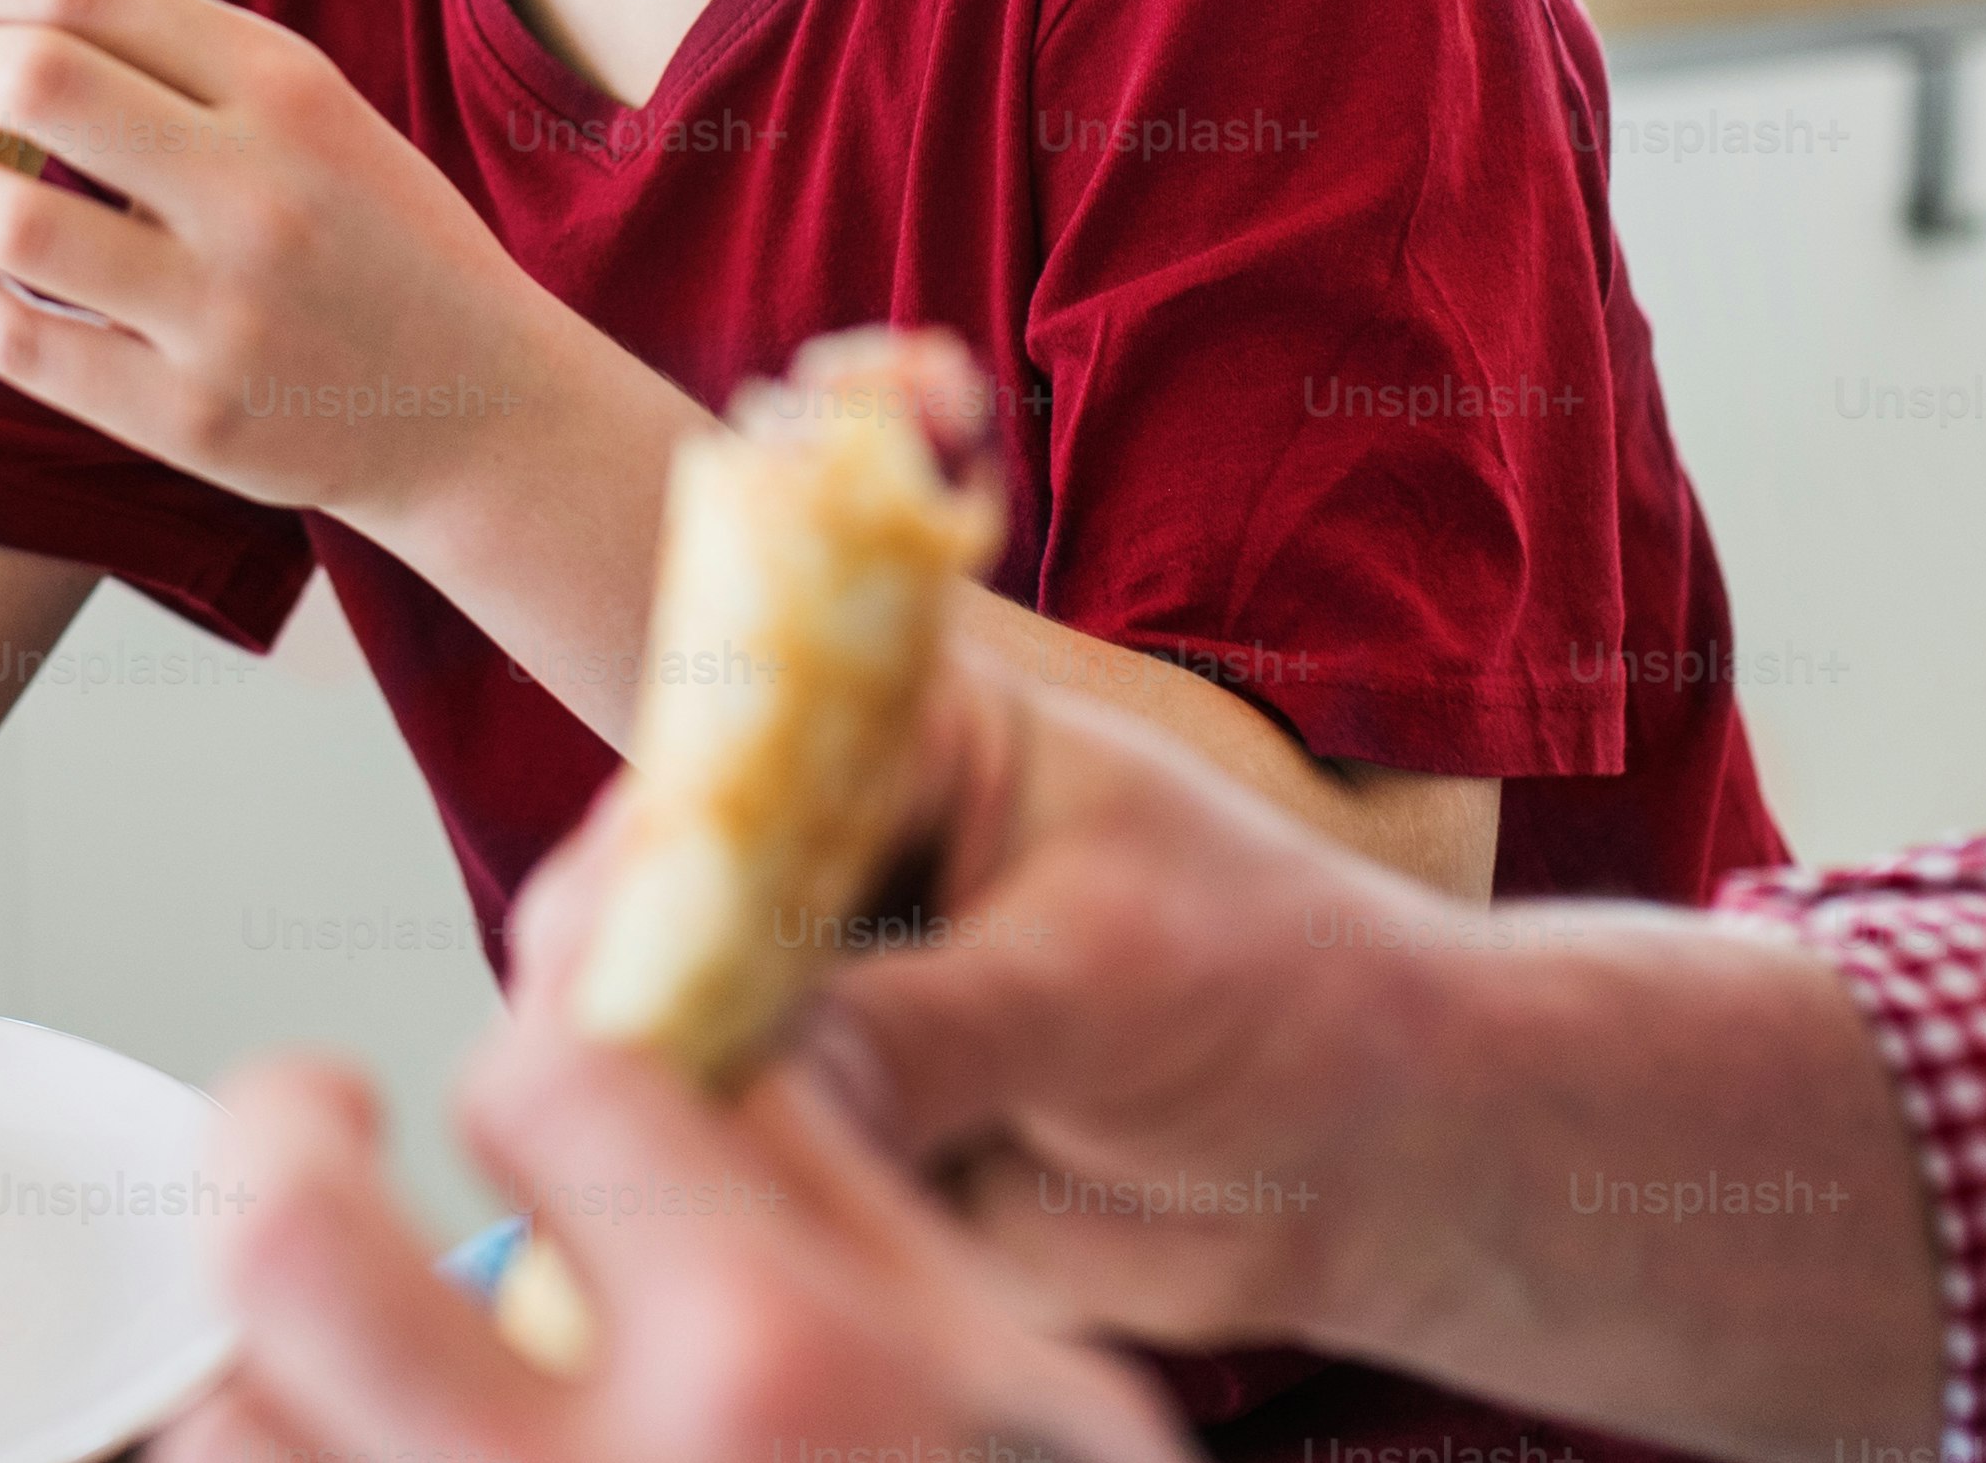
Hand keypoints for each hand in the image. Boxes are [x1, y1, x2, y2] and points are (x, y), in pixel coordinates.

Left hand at [0, 0, 651, 531]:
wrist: (480, 407)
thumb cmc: (377, 240)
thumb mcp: (318, 113)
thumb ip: (188, 59)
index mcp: (287, 86)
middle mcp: (257, 187)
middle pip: (32, 80)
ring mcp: (221, 310)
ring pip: (4, 218)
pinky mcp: (188, 417)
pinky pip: (19, 342)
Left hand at [163, 1047, 1187, 1462]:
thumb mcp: (1031, 1392)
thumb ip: (833, 1198)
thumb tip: (689, 1033)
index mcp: (768, 1372)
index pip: (543, 1084)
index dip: (533, 1060)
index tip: (538, 1102)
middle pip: (289, 1249)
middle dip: (280, 1137)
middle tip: (319, 1124)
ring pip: (229, 1435)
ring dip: (265, 1367)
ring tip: (326, 1348)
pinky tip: (358, 1449)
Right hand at [585, 658, 1418, 1351]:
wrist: (1376, 1166)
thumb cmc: (1277, 993)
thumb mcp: (1095, 978)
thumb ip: (922, 1018)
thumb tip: (749, 1071)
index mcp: (908, 739)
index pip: (739, 765)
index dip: (661, 853)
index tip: (609, 949)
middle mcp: (845, 862)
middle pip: (686, 915)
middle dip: (654, 1000)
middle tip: (626, 1090)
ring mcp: (835, 1004)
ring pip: (705, 1053)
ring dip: (699, 1120)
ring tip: (694, 1188)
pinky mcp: (846, 1138)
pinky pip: (757, 1174)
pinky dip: (749, 1212)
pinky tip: (742, 1246)